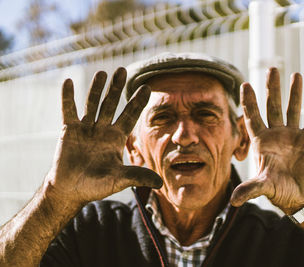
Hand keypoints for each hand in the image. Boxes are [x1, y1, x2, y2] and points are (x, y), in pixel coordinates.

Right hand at [45, 68, 161, 205]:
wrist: (71, 191)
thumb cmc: (96, 186)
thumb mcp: (118, 180)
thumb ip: (136, 177)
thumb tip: (160, 183)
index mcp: (116, 138)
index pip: (130, 116)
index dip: (137, 102)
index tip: (146, 87)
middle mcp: (103, 130)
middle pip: (111, 105)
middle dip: (116, 88)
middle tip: (122, 71)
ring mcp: (86, 128)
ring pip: (92, 104)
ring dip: (96, 89)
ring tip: (103, 73)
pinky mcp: (69, 131)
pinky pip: (68, 110)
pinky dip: (68, 97)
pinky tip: (68, 81)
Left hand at [230, 68, 303, 213]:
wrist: (299, 195)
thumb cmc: (278, 191)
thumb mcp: (263, 187)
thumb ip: (250, 189)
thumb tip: (232, 200)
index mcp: (261, 141)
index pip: (252, 117)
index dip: (249, 101)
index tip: (245, 84)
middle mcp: (275, 134)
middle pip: (272, 106)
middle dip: (272, 88)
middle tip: (272, 69)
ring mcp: (292, 135)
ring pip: (293, 109)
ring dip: (295, 93)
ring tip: (296, 75)